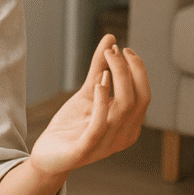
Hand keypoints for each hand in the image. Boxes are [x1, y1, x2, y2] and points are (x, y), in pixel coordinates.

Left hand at [28, 34, 150, 178]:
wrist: (49, 155)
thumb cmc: (72, 125)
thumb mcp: (87, 93)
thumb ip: (99, 68)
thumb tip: (110, 38)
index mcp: (129, 124)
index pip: (144, 94)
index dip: (138, 70)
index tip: (122, 49)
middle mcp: (124, 136)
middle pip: (139, 99)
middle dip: (130, 70)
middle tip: (115, 50)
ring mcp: (107, 145)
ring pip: (124, 108)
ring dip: (118, 77)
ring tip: (107, 57)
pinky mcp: (85, 150)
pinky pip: (100, 124)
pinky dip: (103, 100)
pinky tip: (99, 82)